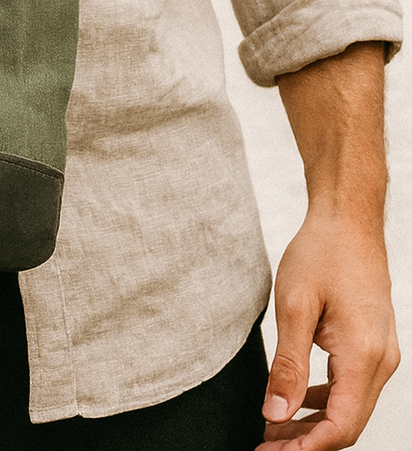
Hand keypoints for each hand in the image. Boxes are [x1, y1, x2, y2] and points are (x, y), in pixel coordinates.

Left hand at [259, 42, 399, 449]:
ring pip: (349, 405)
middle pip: (347, 422)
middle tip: (265, 448)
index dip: (305, 448)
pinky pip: (350, 385)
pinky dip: (322, 398)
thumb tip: (275, 414)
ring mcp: (380, 352)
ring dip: (312, 422)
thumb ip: (286, 364)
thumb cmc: (321, 255)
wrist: (348, 219)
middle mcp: (381, 361)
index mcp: (364, 357)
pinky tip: (292, 399)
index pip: (340, 425)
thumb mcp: (294, 307)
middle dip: (306, 441)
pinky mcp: (372, 342)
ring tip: (272, 430)